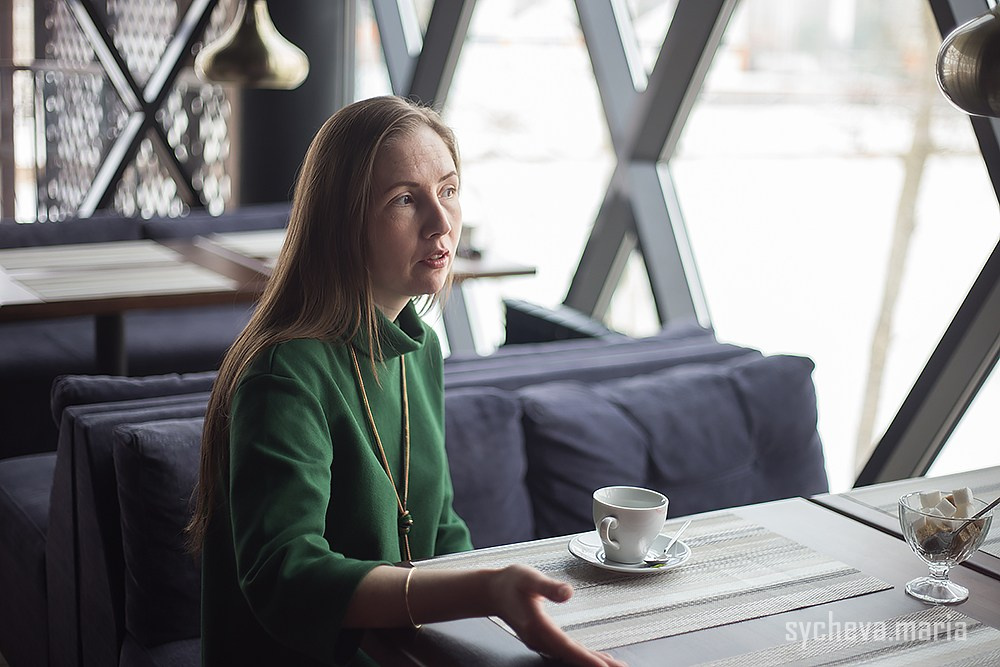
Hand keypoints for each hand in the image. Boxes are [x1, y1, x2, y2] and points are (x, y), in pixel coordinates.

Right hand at [489, 565, 626, 666]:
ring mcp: (541, 642)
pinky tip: (594, 658)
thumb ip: (548, 586)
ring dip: (591, 663)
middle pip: (571, 657)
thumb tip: (568, 592)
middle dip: (596, 664)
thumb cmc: (511, 582)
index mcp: (537, 626)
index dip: (587, 658)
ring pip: (570, 657)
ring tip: (614, 666)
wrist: (493, 591)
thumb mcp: (528, 578)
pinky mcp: (543, 640)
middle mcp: (539, 638)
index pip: (567, 647)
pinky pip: (566, 653)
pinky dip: (582, 657)